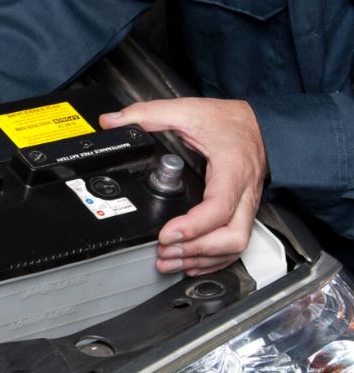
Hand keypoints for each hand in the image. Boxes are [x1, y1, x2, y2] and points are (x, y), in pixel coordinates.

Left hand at [99, 98, 265, 275]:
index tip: (166, 234)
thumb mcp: (187, 110)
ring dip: (202, 259)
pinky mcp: (244, 213)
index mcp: (232, 169)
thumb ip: (148, 114)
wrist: (260, 123)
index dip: (193, 227)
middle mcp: (244, 193)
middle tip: (164, 252)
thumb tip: (112, 122)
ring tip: (169, 260)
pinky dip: (213, 258)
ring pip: (235, 245)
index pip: (219, 208)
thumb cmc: (229, 121)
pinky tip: (190, 261)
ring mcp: (247, 206)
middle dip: (196, 251)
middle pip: (233, 237)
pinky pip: (235, 244)